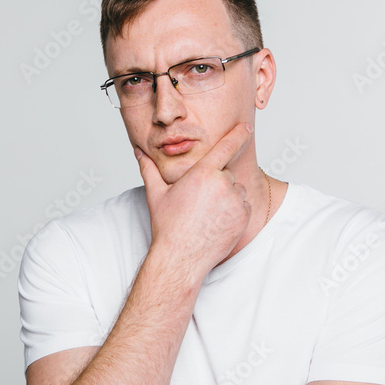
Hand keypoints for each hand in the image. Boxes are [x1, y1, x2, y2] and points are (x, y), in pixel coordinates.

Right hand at [135, 123, 253, 276]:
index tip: (246, 127)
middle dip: (216, 183)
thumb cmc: (168, 226)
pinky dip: (234, 211)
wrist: (181, 257)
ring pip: (236, 190)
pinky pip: (244, 206)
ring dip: (227, 197)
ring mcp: (235, 201)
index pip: (226, 146)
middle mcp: (222, 184)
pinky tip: (217, 222)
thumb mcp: (156, 194)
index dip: (238, 134)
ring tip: (207, 214)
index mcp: (202, 173)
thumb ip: (149, 169)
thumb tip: (139, 152)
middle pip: (226, 173)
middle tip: (199, 202)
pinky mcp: (244, 217)